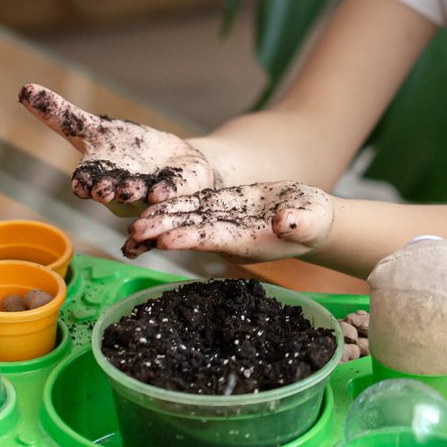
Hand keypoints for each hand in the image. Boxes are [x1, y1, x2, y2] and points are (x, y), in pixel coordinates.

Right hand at [17, 84, 218, 209]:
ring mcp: (151, 191)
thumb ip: (60, 115)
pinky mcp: (178, 188)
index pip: (86, 180)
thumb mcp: (93, 130)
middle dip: (110, 190)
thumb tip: (23, 89)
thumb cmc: (126, 150)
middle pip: (113, 191)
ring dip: (138, 194)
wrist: (170, 162)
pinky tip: (163, 191)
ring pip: (142, 196)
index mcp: (100, 174)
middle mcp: (123, 187)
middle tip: (108, 190)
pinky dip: (166, 192)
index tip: (81, 183)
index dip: (84, 183)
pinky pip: (172, 191)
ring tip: (137, 191)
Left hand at [124, 181, 333, 260]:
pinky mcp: (220, 205)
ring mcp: (222, 221)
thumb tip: (284, 221)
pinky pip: (192, 205)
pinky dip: (172, 206)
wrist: (310, 217)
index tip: (166, 240)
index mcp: (248, 240)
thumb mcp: (311, 221)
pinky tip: (150, 205)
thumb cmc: (314, 222)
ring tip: (132, 225)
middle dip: (163, 232)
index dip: (190, 238)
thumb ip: (299, 223)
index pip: (214, 239)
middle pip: (191, 232)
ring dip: (161, 220)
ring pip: (186, 219)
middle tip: (134, 233)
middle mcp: (229, 234)